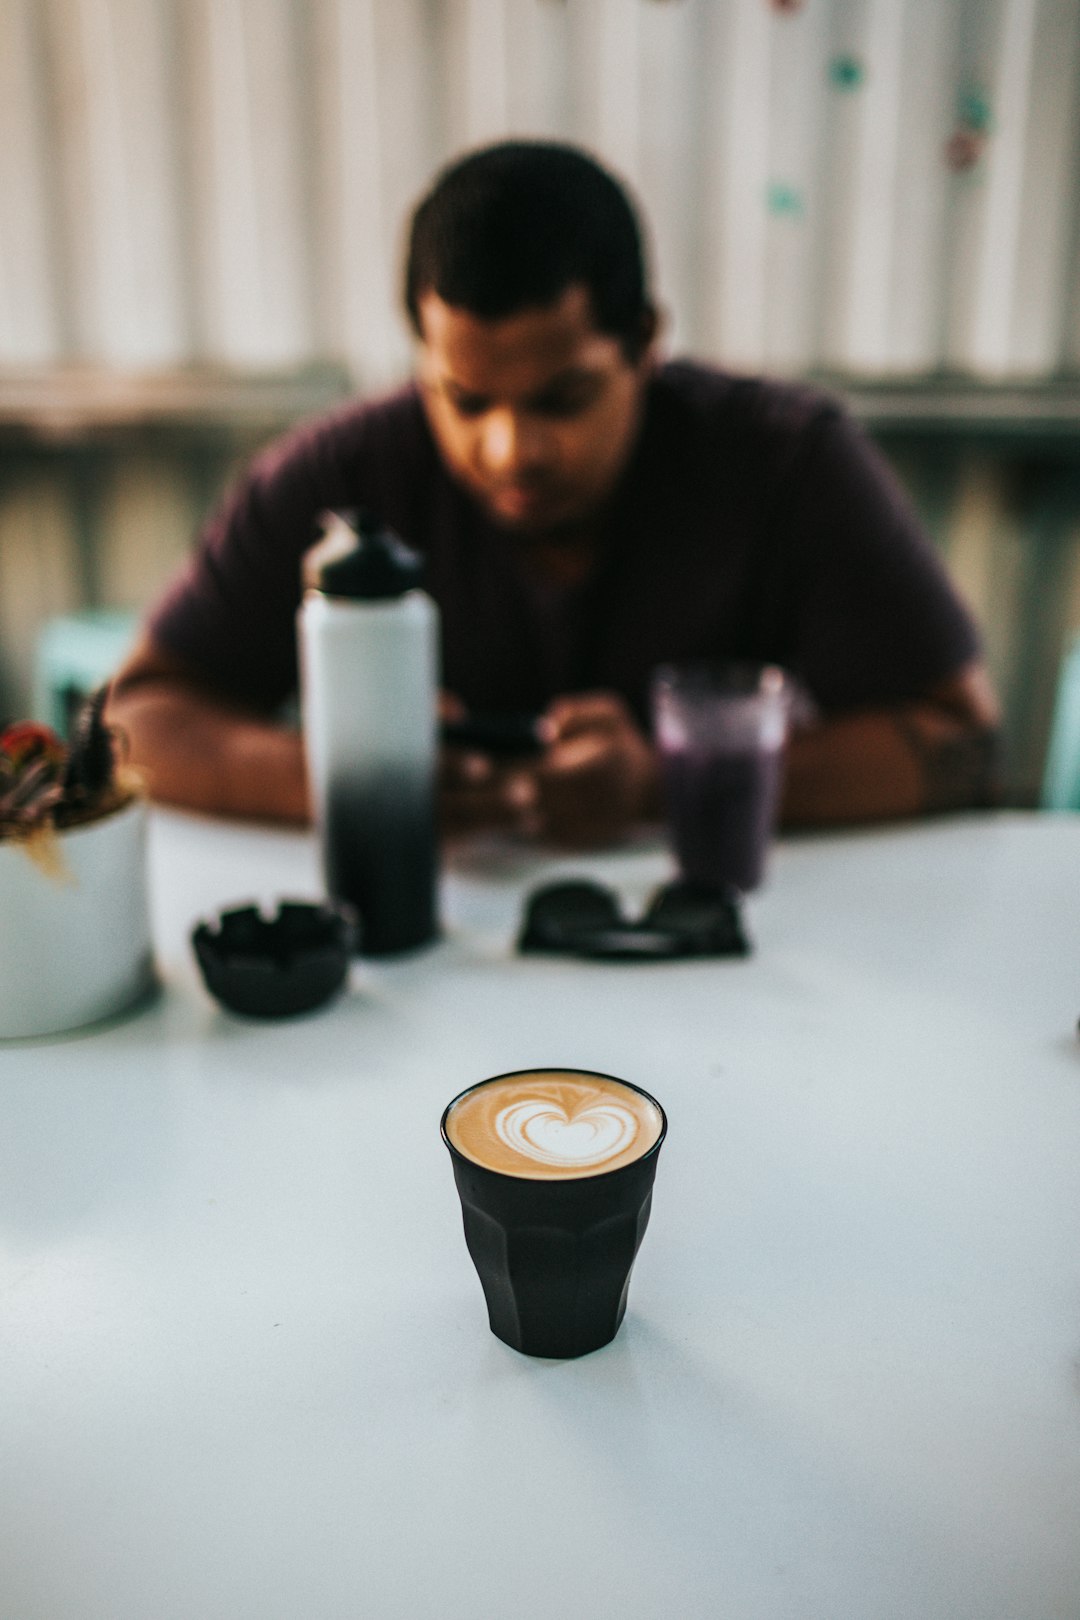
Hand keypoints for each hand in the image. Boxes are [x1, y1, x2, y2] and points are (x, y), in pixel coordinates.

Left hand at [437, 690, 657, 846]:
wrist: (648, 792)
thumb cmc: (622, 746)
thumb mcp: (610, 713)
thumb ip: (577, 711)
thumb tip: (547, 725)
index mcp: (598, 765)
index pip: (541, 771)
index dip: (508, 768)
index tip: (481, 760)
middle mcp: (591, 800)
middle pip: (529, 798)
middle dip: (497, 788)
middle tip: (468, 778)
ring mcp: (583, 826)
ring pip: (528, 819)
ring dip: (502, 808)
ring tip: (481, 792)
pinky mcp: (575, 842)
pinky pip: (535, 833)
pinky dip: (516, 821)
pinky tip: (502, 807)